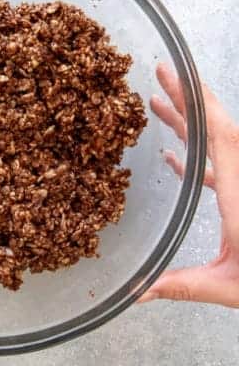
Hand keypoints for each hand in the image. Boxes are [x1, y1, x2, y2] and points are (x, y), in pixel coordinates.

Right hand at [140, 63, 238, 305]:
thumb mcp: (231, 288)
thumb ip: (183, 286)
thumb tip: (136, 292)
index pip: (219, 136)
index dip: (197, 103)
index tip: (176, 76)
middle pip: (217, 130)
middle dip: (188, 100)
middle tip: (161, 72)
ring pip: (218, 145)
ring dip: (189, 124)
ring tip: (157, 102)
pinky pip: (218, 169)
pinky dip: (195, 158)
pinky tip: (172, 157)